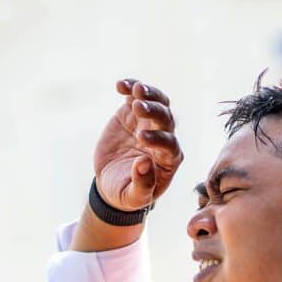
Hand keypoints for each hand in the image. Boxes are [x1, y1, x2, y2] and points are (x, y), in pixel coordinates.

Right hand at [93, 78, 183, 211]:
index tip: (141, 138)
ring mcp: (148, 123)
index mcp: (168, 160)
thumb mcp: (133, 197)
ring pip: (157, 103)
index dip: (158, 139)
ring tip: (135, 90)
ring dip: (148, 94)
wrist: (111, 182)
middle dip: (154, 111)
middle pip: (166, 119)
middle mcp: (163, 138)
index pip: (170, 145)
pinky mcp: (131, 114)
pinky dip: (130, 88)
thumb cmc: (126, 193)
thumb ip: (141, 185)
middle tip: (139, 107)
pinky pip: (134, 97)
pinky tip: (120, 85)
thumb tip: (143, 164)